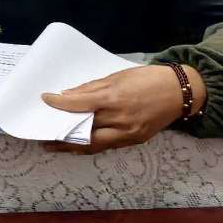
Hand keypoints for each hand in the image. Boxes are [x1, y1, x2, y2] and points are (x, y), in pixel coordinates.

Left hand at [41, 64, 190, 152]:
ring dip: (74, 146)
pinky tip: (79, 144)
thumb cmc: (147, 79)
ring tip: (55, 145)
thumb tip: (69, 95)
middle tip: (43, 133)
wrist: (180, 92)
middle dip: (62, 133)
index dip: (59, 103)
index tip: (45, 100)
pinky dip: (92, 145)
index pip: (79, 104)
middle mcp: (121, 119)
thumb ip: (92, 88)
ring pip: (95, 144)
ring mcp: (129, 133)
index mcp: (114, 98)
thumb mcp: (116, 77)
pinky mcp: (136, 140)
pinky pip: (109, 146)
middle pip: (84, 130)